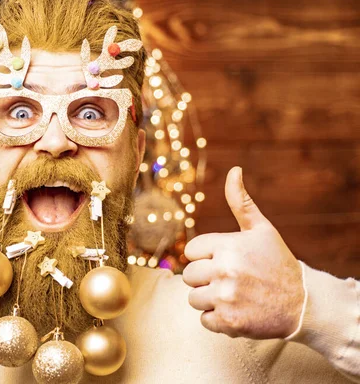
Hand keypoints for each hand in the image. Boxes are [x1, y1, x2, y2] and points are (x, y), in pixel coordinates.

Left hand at [182, 167, 303, 338]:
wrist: (303, 304)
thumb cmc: (277, 263)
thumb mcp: (261, 230)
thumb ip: (241, 202)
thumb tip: (233, 170)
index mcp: (228, 245)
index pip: (191, 251)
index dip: (205, 257)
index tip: (224, 261)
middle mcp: (225, 270)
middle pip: (188, 275)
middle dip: (205, 279)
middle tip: (230, 281)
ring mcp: (226, 296)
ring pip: (193, 298)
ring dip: (209, 299)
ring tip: (234, 295)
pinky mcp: (228, 321)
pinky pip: (204, 320)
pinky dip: (218, 319)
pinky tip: (237, 310)